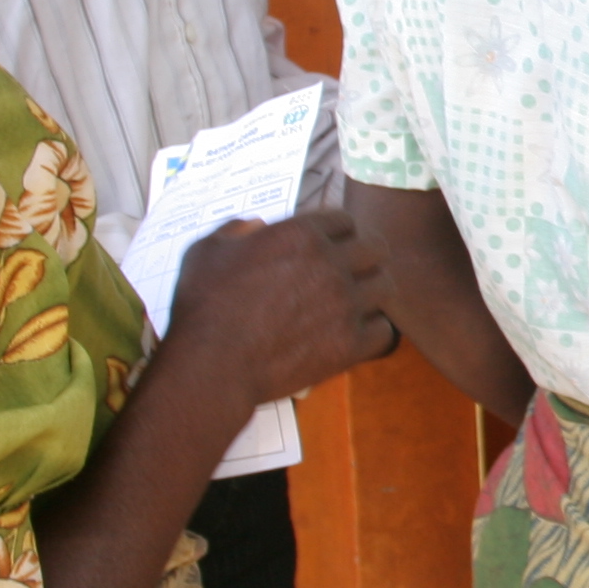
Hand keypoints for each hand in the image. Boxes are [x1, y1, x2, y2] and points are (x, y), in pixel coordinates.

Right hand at [162, 209, 395, 412]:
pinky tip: (357, 334)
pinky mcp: (351, 344)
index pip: (345, 220)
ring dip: (371, 293)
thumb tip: (258, 225)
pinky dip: (373, 332)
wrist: (211, 366)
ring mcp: (346, 304)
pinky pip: (385, 331)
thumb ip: (236, 230)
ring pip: (386, 286)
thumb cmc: (202, 306)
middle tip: (352, 272)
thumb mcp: (206, 251)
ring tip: (355, 303)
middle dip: (364, 257)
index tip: (331, 246)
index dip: (337, 232)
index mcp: (301, 234)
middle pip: (376, 248)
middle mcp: (332, 263)